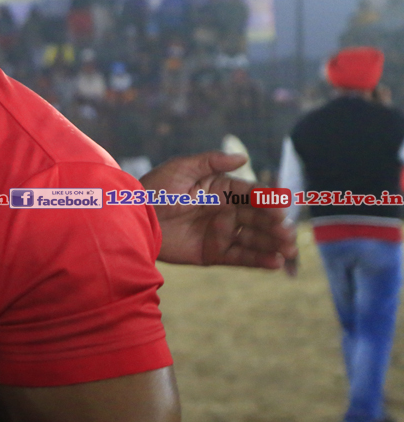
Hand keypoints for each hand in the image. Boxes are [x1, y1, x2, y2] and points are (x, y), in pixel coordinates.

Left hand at [141, 151, 296, 268]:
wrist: (133, 218)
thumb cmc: (155, 189)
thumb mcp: (181, 168)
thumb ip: (211, 161)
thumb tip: (243, 158)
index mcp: (220, 189)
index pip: (250, 195)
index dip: (266, 201)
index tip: (281, 206)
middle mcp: (224, 211)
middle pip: (256, 218)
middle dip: (274, 225)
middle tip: (288, 232)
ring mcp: (219, 233)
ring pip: (252, 239)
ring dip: (272, 244)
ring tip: (289, 249)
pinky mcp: (212, 253)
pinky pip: (239, 258)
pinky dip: (257, 261)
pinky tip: (275, 263)